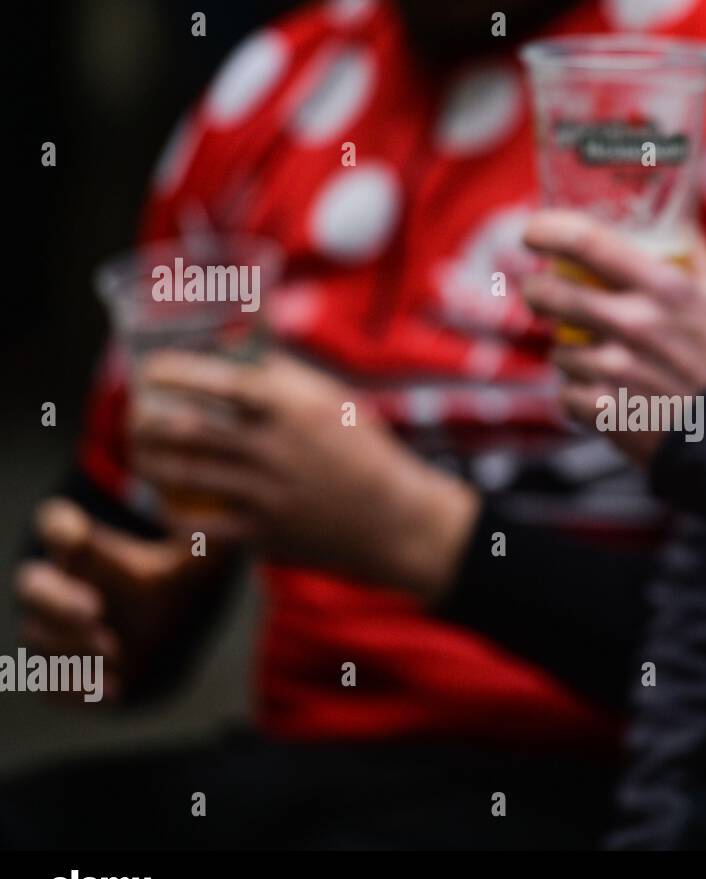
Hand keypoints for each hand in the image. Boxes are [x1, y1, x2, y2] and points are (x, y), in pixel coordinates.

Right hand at [14, 498, 220, 700]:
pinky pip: (50, 684)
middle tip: (94, 610)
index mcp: (85, 549)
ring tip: (115, 650)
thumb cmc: (184, 583)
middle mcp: (59, 588)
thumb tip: (227, 522)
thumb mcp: (200, 556)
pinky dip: (74, 688)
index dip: (60, 527)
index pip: (55, 526)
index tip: (76, 533)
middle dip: (57, 599)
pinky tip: (112, 687)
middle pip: (32, 585)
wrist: (181, 639)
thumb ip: (207, 537)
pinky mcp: (66, 673)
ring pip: (38, 636)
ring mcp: (56, 633)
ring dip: (71, 646)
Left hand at [128, 350, 479, 601]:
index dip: (172, 372)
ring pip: (184, 474)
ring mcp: (265, 492)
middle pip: (186, 427)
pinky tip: (167, 504)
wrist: (395, 518)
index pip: (215, 379)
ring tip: (142, 453)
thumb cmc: (364, 452)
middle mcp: (273, 446)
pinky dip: (176, 515)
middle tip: (136, 414)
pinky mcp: (263, 533)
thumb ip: (284, 374)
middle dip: (146, 419)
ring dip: (151, 461)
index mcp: (292, 406)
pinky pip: (202, 525)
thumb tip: (239, 346)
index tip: (150, 370)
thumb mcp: (332, 401)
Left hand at [522, 210, 705, 464]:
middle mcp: (635, 324)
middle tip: (543, 294)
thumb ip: (697, 261)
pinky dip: (581, 398)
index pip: (588, 242)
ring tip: (607, 365)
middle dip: (538, 291)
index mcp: (666, 289)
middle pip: (551, 294)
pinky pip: (566, 396)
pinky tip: (610, 400)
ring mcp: (616, 370)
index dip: (548, 230)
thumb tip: (678, 223)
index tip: (534, 233)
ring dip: (573, 354)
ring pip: (560, 350)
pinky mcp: (605, 412)